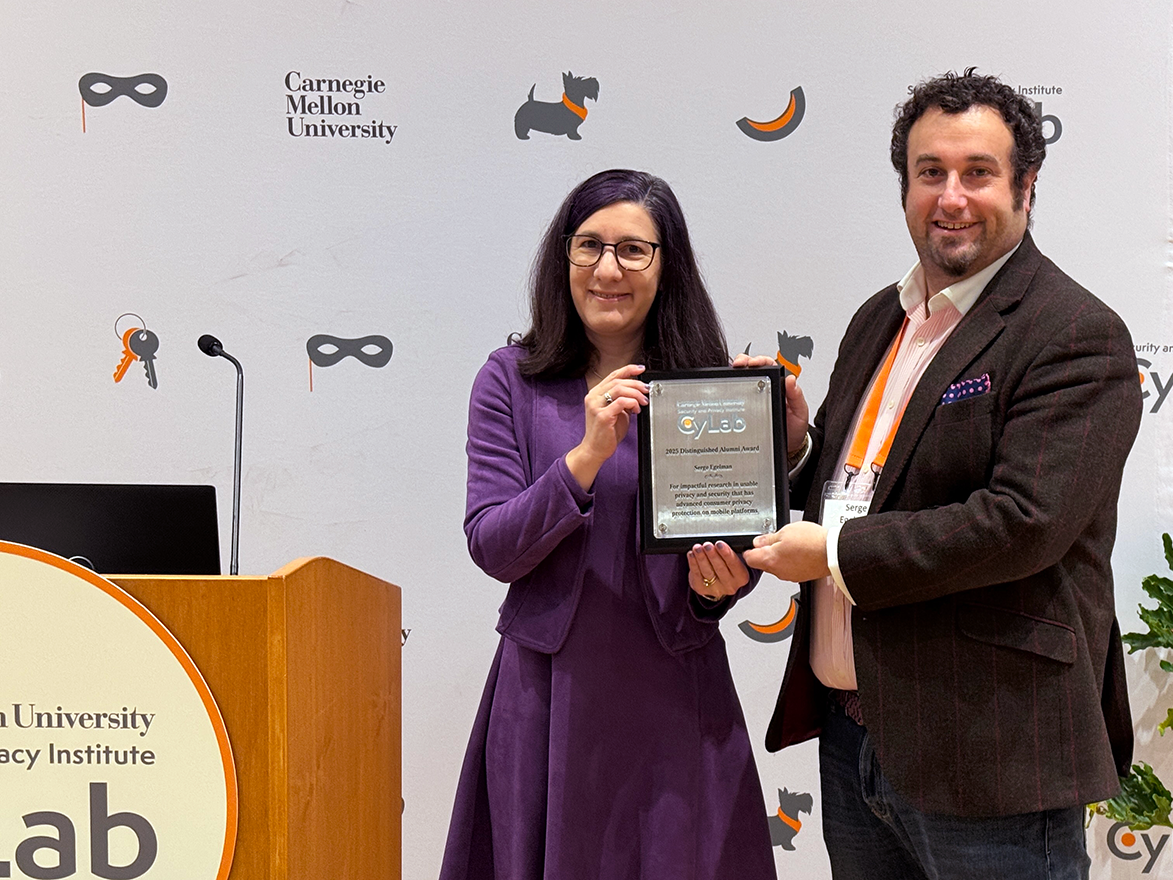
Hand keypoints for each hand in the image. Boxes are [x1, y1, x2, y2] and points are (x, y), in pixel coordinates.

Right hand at [565, 364, 648, 489]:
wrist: (595, 449)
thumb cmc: (606, 433)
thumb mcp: (617, 412)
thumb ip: (624, 401)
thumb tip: (638, 392)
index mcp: (595, 394)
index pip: (613, 375)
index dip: (628, 370)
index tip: (641, 369)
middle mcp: (593, 397)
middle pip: (618, 381)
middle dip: (636, 384)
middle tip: (646, 390)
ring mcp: (596, 406)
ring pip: (619, 389)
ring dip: (635, 394)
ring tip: (643, 402)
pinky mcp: (602, 416)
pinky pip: (621, 402)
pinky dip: (632, 403)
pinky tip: (636, 409)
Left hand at [687, 541, 749, 600]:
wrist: (719, 582)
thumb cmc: (727, 567)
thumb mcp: (734, 561)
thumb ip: (730, 553)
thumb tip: (720, 542)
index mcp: (741, 577)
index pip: (734, 564)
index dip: (726, 553)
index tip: (719, 544)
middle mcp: (730, 585)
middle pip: (720, 568)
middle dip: (712, 555)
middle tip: (707, 545)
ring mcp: (715, 589)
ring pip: (707, 571)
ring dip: (701, 558)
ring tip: (697, 548)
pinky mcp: (702, 589)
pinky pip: (696, 575)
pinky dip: (693, 563)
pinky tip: (692, 555)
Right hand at [731, 355, 808, 456]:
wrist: (788, 446)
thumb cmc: (794, 428)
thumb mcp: (800, 412)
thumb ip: (797, 396)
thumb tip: (791, 380)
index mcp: (780, 385)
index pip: (769, 366)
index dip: (760, 360)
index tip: (755, 362)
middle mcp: (767, 388)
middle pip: (753, 368)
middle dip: (744, 362)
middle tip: (739, 364)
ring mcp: (756, 397)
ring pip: (744, 379)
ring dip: (736, 373)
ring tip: (732, 373)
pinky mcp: (748, 408)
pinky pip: (739, 396)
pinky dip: (732, 390)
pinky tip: (729, 389)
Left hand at [742, 521, 829, 581]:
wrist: (833, 552)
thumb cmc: (812, 541)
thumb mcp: (786, 531)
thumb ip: (768, 538)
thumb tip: (758, 541)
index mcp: (770, 560)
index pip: (749, 559)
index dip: (748, 550)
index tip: (752, 544)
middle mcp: (778, 571)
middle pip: (762, 563)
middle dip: (764, 552)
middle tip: (774, 540)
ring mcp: (789, 576)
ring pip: (776, 566)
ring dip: (778, 557)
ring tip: (789, 544)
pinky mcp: (800, 576)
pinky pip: (788, 569)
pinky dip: (790, 561)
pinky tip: (798, 551)